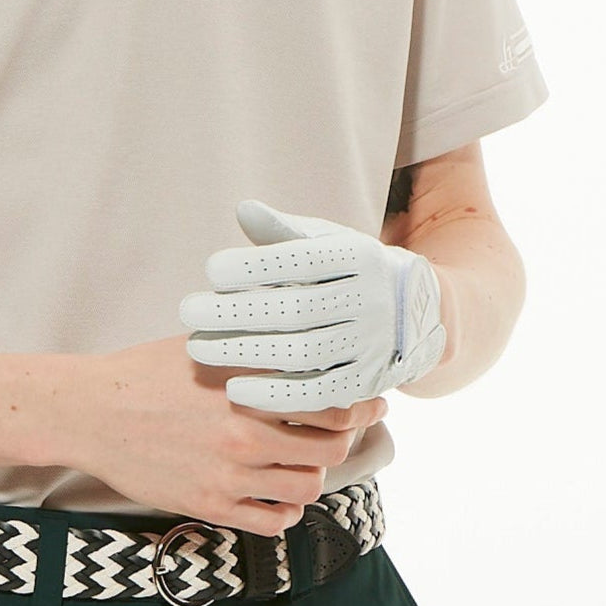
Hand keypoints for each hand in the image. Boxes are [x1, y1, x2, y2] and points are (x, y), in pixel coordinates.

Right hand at [60, 334, 389, 536]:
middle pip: (330, 450)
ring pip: (306, 488)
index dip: (361, 405)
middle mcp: (243, 434)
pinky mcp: (208, 506)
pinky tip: (278, 496)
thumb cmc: (145, 373)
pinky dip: (285, 512)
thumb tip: (300, 324)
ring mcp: (227, 475)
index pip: (333, 403)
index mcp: (247, 389)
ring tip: (302, 463)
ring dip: (312, 476)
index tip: (368, 403)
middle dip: (342, 441)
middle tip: (338, 435)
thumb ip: (254, 342)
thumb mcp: (204, 343)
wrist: (91, 414)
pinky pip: (272, 523)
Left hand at [178, 199, 447, 411]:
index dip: (255, 266)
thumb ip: (285, 232)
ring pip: (302, 354)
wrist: (417, 316)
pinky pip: (315, 395)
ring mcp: (369, 346)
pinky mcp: (363, 385)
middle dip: (236, 313)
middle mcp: (369, 301)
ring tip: (198, 348)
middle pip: (296, 310)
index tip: (211, 270)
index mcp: (360, 257)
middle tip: (188, 312)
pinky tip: (233, 389)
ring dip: (245, 353)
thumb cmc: (350, 273)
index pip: (303, 260)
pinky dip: (273, 395)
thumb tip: (243, 210)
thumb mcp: (328, 243)